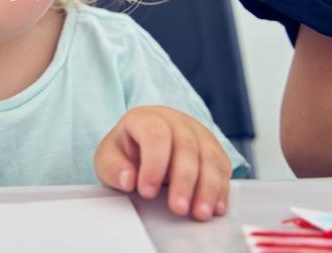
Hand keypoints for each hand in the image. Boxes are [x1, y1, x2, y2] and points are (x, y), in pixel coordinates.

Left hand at [94, 105, 230, 220]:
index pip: (155, 134)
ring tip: (201, 212)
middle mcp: (176, 122)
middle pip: (186, 146)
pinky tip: (215, 206)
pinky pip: (222, 167)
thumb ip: (113, 168)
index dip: (154, 163)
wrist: (145, 141)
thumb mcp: (108, 157)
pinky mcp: (213, 150)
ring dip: (208, 187)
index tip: (147, 191)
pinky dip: (221, 188)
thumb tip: (128, 179)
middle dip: (184, 180)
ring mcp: (198, 134)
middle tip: (178, 208)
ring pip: (209, 156)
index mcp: (146, 118)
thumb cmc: (127, 149)